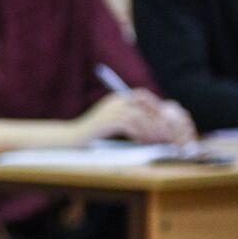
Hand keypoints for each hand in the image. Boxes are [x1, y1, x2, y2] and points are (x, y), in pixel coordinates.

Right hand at [76, 91, 191, 144]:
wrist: (72, 137)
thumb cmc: (93, 132)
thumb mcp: (111, 120)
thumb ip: (127, 117)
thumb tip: (151, 122)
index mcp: (116, 99)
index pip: (142, 95)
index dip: (155, 105)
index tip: (164, 119)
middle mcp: (114, 102)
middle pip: (144, 106)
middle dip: (157, 121)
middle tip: (165, 133)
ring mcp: (110, 112)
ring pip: (139, 118)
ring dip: (150, 130)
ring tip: (156, 141)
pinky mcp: (107, 123)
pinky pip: (130, 127)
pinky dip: (139, 135)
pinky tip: (141, 142)